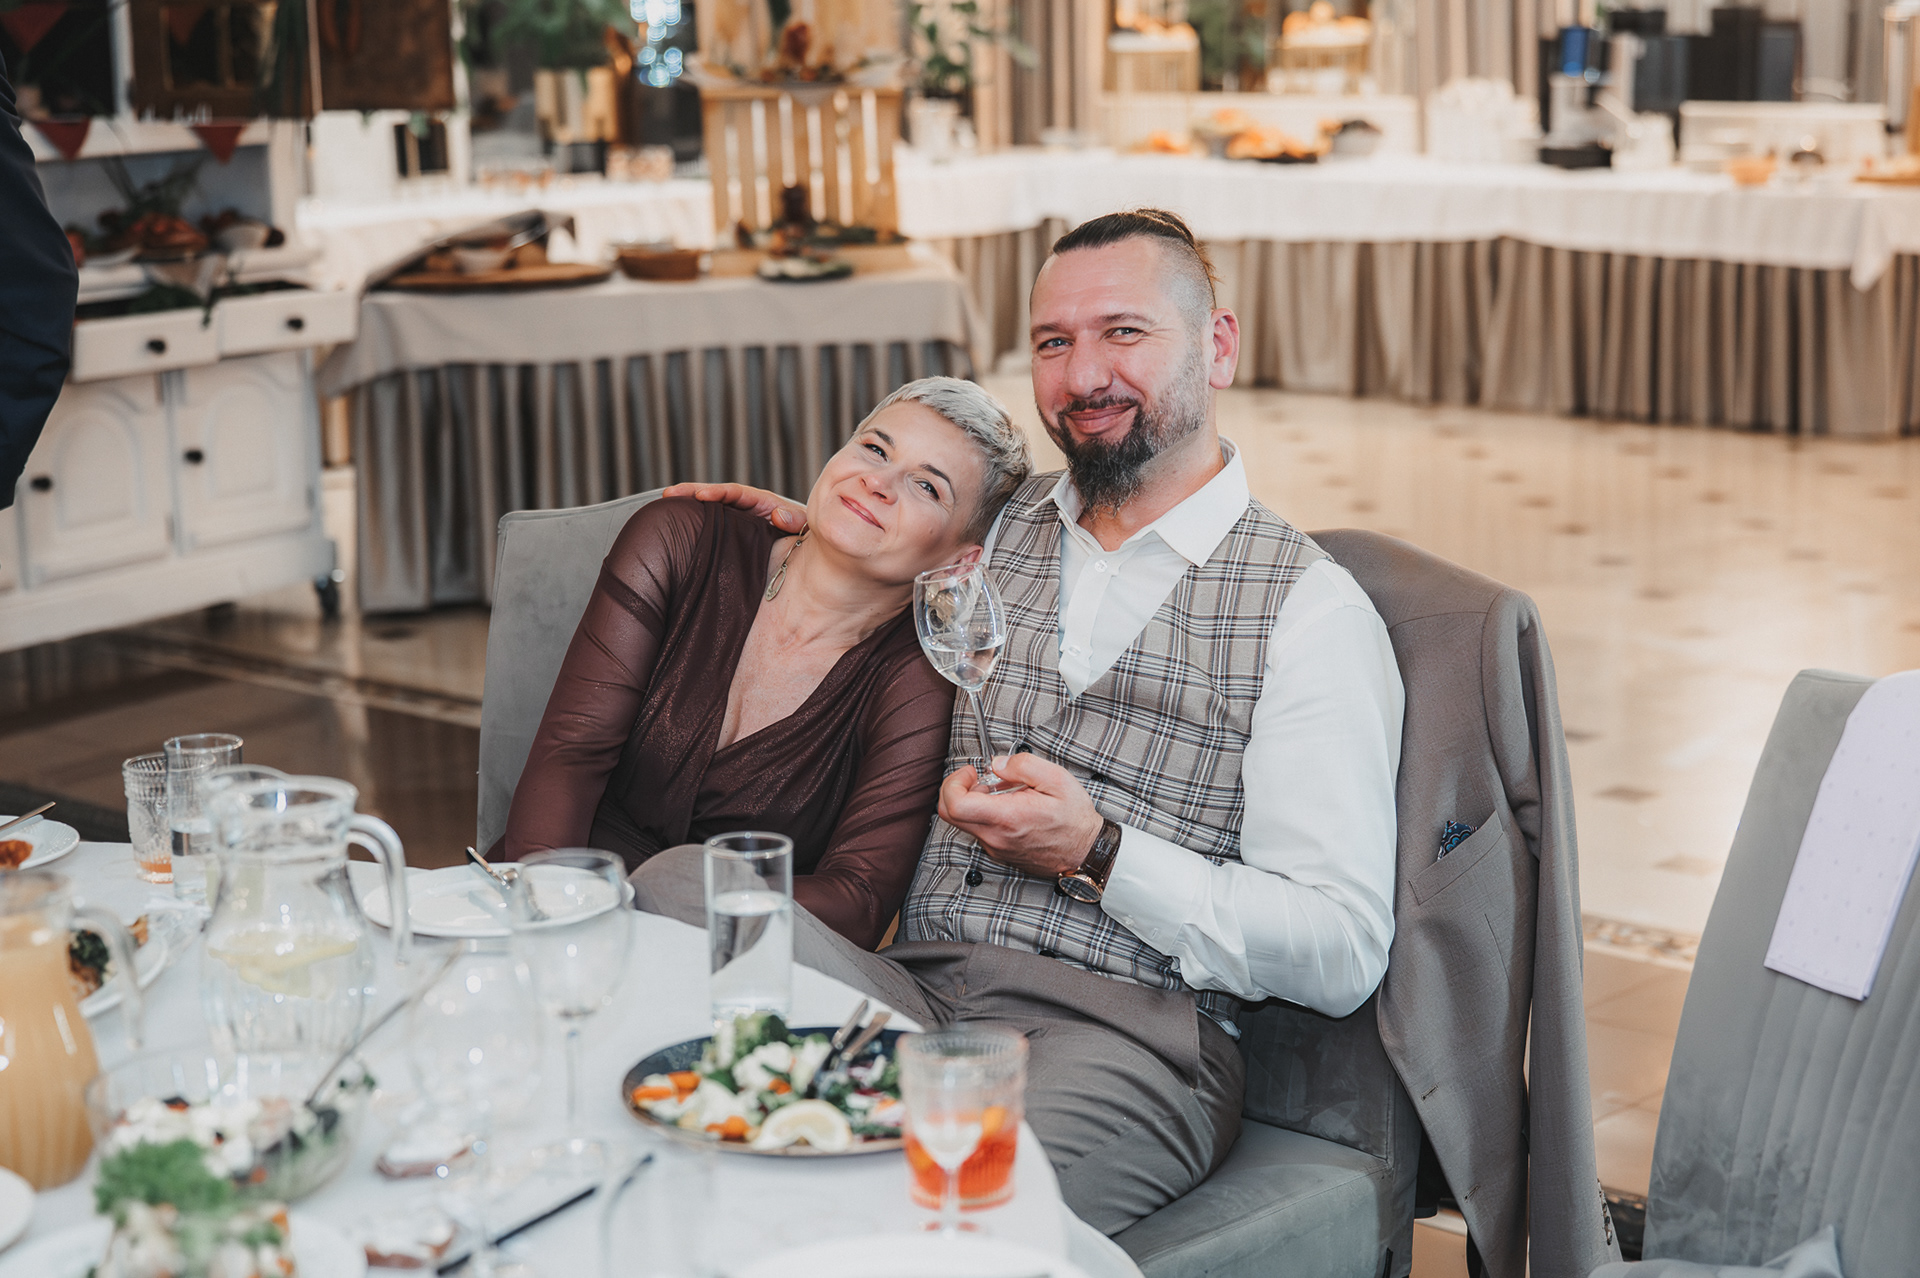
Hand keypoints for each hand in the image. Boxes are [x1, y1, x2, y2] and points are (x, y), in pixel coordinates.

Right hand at [660, 482, 807, 533]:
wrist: (809, 553)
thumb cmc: (807, 536)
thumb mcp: (803, 526)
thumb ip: (794, 520)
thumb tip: (777, 515)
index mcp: (760, 503)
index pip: (734, 493)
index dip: (717, 492)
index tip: (700, 495)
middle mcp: (745, 509)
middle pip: (714, 497)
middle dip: (691, 493)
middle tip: (669, 493)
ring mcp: (736, 522)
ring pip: (708, 512)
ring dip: (688, 507)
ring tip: (664, 505)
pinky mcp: (731, 537)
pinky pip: (710, 530)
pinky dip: (694, 528)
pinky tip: (675, 530)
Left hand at [938, 753, 1103, 877]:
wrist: (1086, 852)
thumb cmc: (1074, 818)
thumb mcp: (1057, 779)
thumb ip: (1023, 765)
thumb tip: (997, 764)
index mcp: (1007, 817)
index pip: (955, 805)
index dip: (954, 782)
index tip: (970, 772)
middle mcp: (996, 837)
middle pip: (949, 814)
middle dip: (957, 789)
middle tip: (978, 777)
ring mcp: (995, 847)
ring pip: (963, 822)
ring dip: (972, 801)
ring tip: (1000, 791)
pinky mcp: (998, 852)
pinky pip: (978, 830)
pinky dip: (983, 814)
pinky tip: (1007, 805)